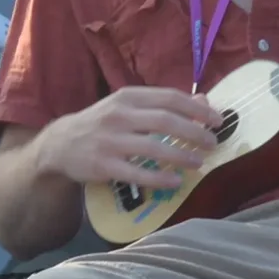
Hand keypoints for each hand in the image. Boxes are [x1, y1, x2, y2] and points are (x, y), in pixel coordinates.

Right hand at [34, 86, 223, 187]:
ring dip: (181, 155)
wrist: (60, 144)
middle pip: (165, 120)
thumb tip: (204, 101)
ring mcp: (110, 140)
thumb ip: (163, 104)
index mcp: (128, 97)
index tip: (218, 120)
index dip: (196, 109)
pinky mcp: (103, 165)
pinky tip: (175, 181)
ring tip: (199, 163)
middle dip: (194, 132)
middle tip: (212, 143)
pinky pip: (137, 172)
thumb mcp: (128, 107)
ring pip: (153, 146)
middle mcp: (119, 115)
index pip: (169, 98)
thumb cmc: (102, 124)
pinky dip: (159, 177)